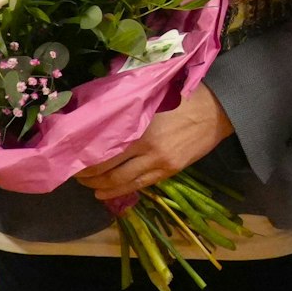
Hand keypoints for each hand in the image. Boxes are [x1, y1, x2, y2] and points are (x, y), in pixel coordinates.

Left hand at [75, 86, 232, 201]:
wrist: (219, 110)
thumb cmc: (185, 97)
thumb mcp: (154, 99)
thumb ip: (130, 112)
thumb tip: (102, 118)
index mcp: (140, 125)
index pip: (103, 147)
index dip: (84, 156)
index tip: (72, 155)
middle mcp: (146, 147)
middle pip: (107, 169)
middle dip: (87, 175)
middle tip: (75, 173)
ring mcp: (158, 162)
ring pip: (120, 182)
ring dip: (99, 187)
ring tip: (88, 185)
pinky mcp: (169, 171)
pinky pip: (138, 186)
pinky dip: (118, 192)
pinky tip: (105, 193)